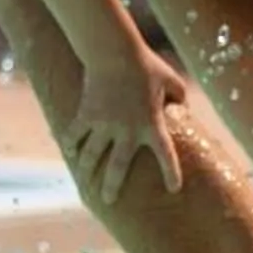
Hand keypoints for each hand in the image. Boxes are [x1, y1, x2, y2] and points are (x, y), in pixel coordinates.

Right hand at [68, 45, 187, 200]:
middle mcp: (127, 129)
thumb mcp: (172, 79)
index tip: (174, 188)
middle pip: (119, 165)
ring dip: (88, 170)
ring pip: (92, 154)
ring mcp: (104, 124)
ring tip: (86, 182)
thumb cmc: (146, 65)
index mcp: (151, 123)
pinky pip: (75, 134)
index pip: (166, 153)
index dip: (171, 172)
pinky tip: (69, 151)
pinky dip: (70, 142)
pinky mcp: (86, 114)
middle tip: (108, 200)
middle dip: (113, 184)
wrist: (115, 51)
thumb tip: (183, 110)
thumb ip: (180, 97)